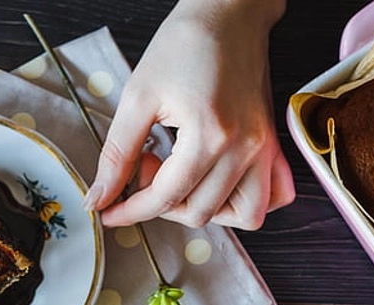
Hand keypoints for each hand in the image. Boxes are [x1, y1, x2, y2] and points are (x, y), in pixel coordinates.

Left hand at [84, 0, 294, 229]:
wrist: (228, 13)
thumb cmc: (186, 43)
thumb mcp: (138, 96)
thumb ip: (116, 154)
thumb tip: (100, 196)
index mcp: (211, 135)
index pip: (167, 198)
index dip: (131, 211)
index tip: (110, 211)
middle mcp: (244, 148)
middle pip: (200, 212)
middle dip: (161, 203)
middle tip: (145, 166)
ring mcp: (263, 148)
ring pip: (242, 215)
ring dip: (204, 208)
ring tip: (181, 178)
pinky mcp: (271, 144)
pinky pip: (273, 196)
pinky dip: (247, 203)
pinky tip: (218, 185)